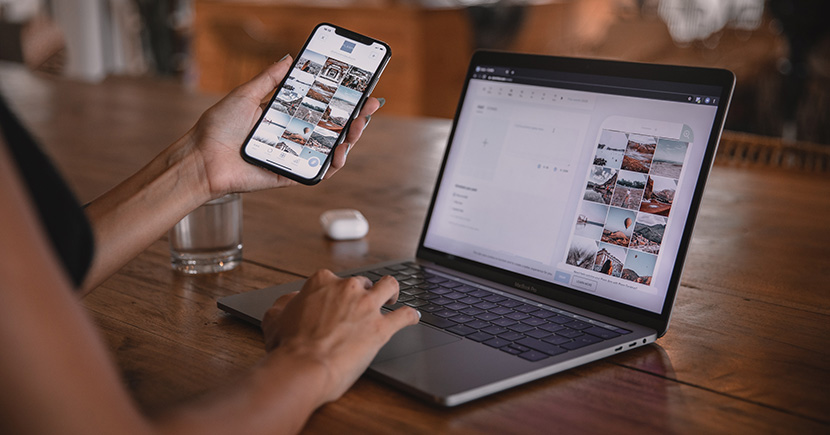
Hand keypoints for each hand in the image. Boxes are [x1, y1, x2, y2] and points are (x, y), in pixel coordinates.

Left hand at [187, 55, 382, 197]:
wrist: (202, 158)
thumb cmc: (218, 128)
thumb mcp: (246, 94)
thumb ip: (270, 79)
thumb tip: (290, 59)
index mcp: (285, 117)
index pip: (321, 108)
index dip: (342, 101)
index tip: (360, 90)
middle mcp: (293, 137)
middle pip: (332, 128)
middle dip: (355, 118)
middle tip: (368, 106)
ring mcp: (294, 156)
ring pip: (331, 150)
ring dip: (350, 139)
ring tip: (358, 126)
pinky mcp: (290, 175)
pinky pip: (318, 172)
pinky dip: (333, 164)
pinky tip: (340, 151)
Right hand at [262, 270, 418, 403]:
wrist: (303, 367)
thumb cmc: (288, 347)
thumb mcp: (275, 319)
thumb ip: (284, 305)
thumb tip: (289, 301)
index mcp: (322, 283)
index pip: (334, 280)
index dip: (335, 292)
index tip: (336, 301)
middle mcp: (347, 289)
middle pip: (363, 282)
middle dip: (363, 293)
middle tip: (361, 307)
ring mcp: (367, 306)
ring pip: (390, 287)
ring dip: (393, 292)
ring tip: (393, 299)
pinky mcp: (381, 328)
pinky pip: (404, 316)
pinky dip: (411, 316)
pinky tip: (413, 317)